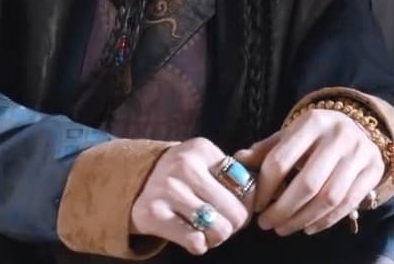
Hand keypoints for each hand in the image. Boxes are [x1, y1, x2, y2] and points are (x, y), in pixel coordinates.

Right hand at [130, 137, 252, 255]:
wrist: (135, 181)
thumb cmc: (182, 177)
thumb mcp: (204, 164)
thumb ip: (232, 175)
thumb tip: (257, 197)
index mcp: (202, 149)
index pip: (246, 186)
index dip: (247, 204)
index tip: (237, 207)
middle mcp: (184, 165)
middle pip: (235, 211)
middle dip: (234, 224)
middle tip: (223, 223)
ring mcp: (166, 189)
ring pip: (218, 228)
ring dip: (217, 236)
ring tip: (208, 231)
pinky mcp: (152, 213)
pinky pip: (194, 240)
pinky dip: (199, 244)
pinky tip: (194, 238)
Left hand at [234, 108, 384, 235]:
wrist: (358, 126)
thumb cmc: (315, 136)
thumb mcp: (291, 135)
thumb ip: (266, 150)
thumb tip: (238, 160)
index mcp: (313, 122)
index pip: (281, 160)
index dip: (265, 187)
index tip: (256, 205)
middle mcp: (339, 135)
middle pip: (307, 183)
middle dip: (283, 210)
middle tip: (267, 224)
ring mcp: (359, 153)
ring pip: (329, 198)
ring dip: (303, 219)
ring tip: (284, 228)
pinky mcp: (373, 170)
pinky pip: (348, 204)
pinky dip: (325, 221)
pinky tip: (308, 227)